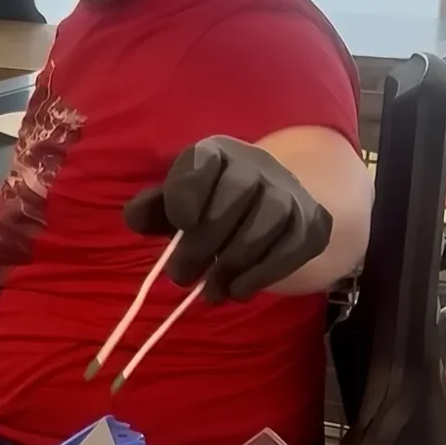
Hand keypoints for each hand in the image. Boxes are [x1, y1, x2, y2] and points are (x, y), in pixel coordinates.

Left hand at [123, 136, 332, 302]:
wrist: (268, 209)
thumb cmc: (209, 207)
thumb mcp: (175, 205)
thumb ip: (151, 210)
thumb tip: (133, 217)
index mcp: (216, 153)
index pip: (203, 159)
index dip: (189, 190)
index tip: (180, 223)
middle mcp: (256, 164)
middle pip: (237, 192)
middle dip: (204, 241)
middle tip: (182, 275)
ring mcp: (289, 192)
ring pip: (268, 219)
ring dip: (234, 262)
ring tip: (209, 290)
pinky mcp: (312, 222)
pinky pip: (292, 247)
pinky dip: (262, 274)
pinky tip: (238, 291)